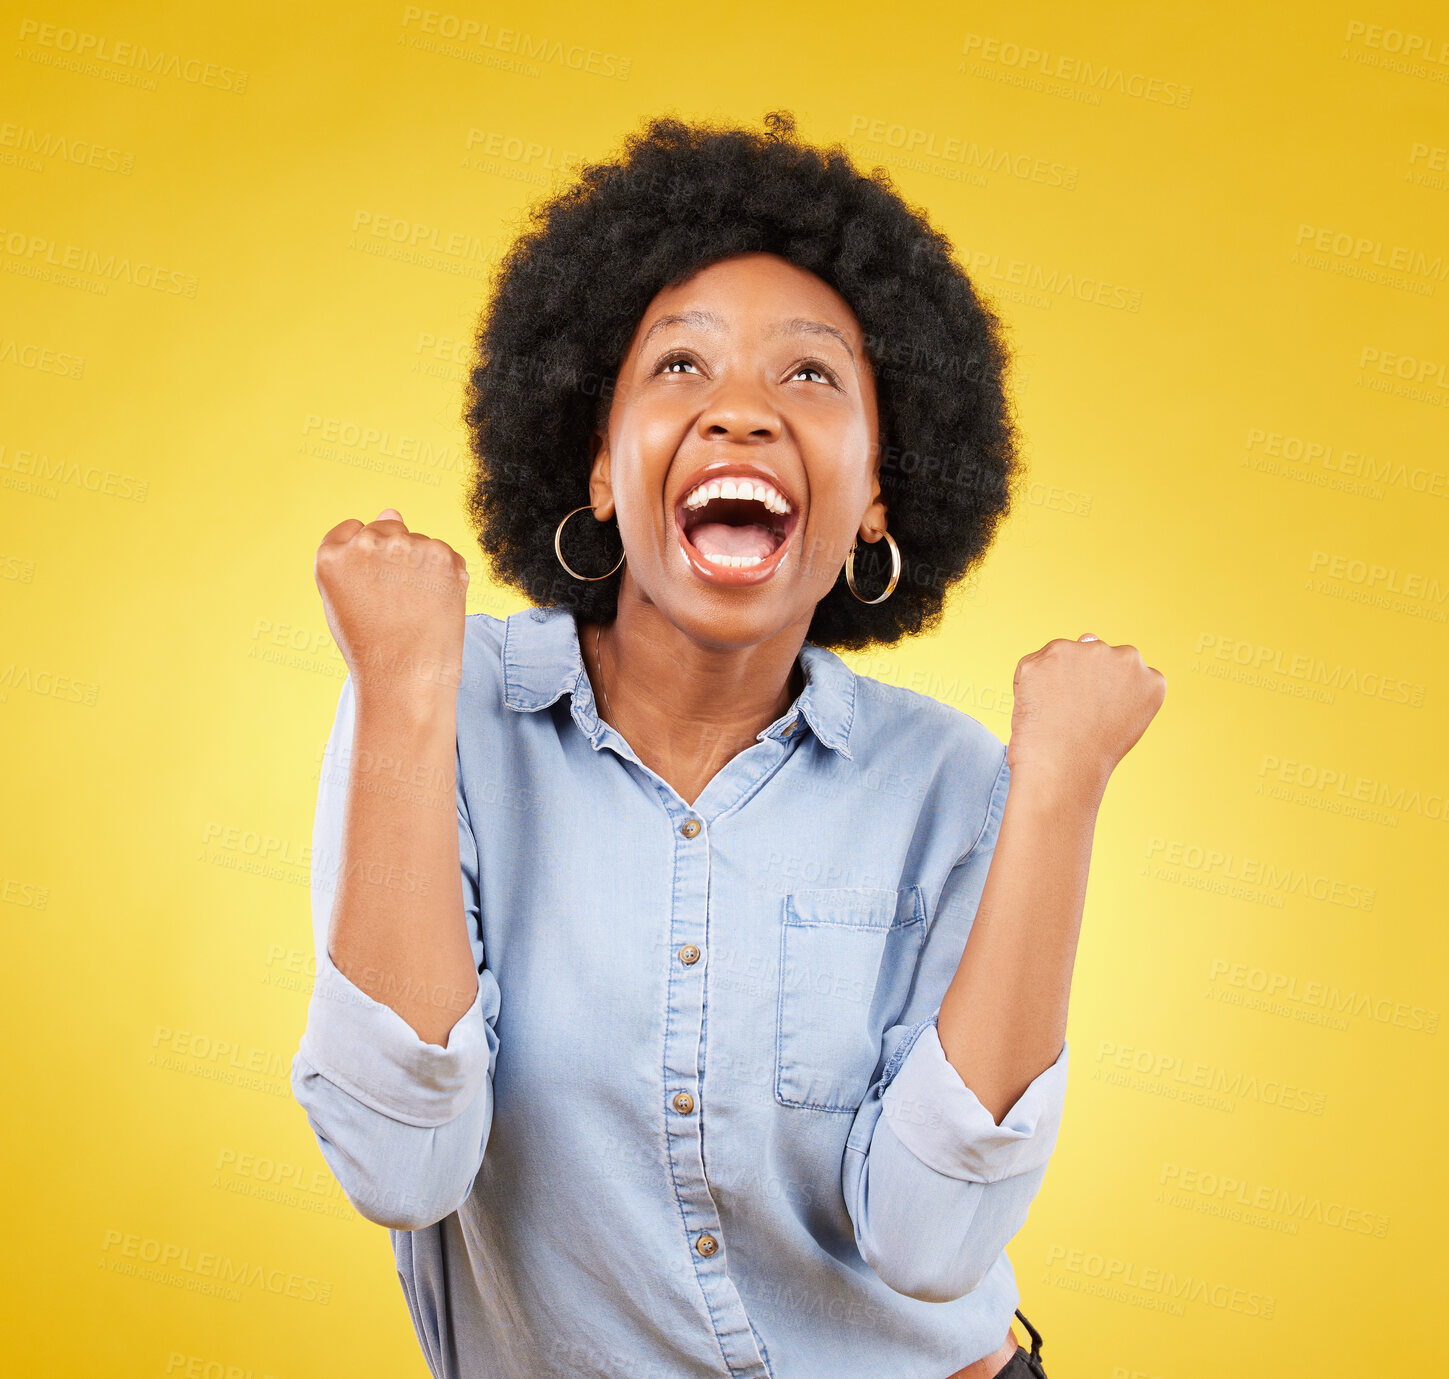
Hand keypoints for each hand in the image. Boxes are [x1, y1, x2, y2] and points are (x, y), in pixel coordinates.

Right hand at [314, 508, 470, 706]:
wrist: (407, 676)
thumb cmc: (372, 644)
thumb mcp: (346, 597)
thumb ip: (359, 551)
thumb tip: (393, 509)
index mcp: (332, 555)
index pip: (351, 530)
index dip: (366, 558)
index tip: (372, 584)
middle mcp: (367, 543)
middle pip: (387, 527)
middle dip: (394, 556)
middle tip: (397, 601)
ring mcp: (407, 547)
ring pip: (418, 540)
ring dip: (421, 564)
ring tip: (415, 607)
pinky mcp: (444, 556)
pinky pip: (445, 554)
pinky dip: (445, 575)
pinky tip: (435, 604)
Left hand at [1007, 634, 1165, 798]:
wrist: (1061, 769)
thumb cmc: (1088, 753)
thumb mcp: (1119, 718)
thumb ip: (1114, 678)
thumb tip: (1087, 636)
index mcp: (1150, 678)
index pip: (1122, 673)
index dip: (1100, 696)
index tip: (1094, 718)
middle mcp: (1126, 658)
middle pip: (1093, 657)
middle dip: (1078, 680)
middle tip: (1071, 717)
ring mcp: (1090, 652)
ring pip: (1063, 655)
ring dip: (1053, 678)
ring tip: (1055, 714)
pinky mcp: (1052, 653)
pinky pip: (1032, 665)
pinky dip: (1027, 684)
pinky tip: (1036, 708)